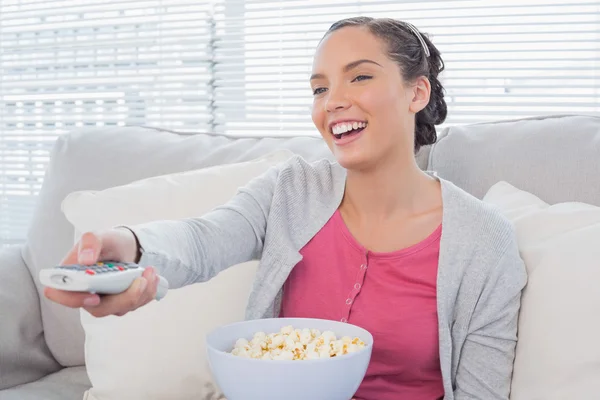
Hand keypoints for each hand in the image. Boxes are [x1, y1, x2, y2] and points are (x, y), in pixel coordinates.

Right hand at [43, 229, 159, 317]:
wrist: (127, 247)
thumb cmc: (107, 242)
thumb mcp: (99, 236)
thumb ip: (90, 242)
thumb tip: (86, 259)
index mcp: (70, 277)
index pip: (60, 294)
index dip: (73, 300)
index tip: (94, 297)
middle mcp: (84, 293)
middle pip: (97, 309)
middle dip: (123, 298)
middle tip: (141, 281)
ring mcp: (103, 301)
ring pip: (119, 309)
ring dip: (140, 293)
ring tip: (150, 272)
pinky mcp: (120, 303)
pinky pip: (134, 305)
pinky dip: (147, 292)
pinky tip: (153, 277)